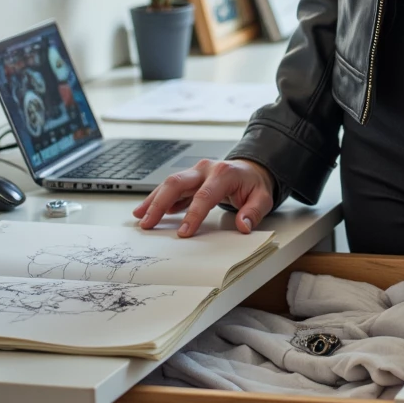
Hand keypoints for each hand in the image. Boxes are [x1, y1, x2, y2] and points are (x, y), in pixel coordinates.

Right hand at [132, 158, 276, 237]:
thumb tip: (243, 226)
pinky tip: (148, 212)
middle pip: (177, 182)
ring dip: (153, 200)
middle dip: (159, 203)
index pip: (204, 195)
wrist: (251, 170)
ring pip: (170, 184)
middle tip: (147, 223)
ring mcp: (196, 172)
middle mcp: (206, 169)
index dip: (193, 214)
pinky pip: (171, 188)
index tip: (183, 233)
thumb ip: (253, 212)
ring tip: (140, 217)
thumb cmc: (254, 184)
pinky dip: (159, 199)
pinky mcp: (190, 178)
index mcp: (224, 173)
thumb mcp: (263, 198)